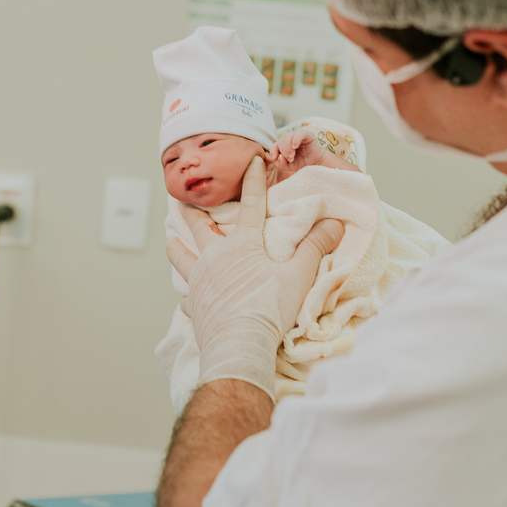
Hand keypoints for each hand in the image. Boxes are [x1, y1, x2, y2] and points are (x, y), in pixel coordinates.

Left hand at [166, 157, 343, 397]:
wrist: (238, 346)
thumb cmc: (269, 309)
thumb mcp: (299, 276)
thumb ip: (315, 247)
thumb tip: (334, 223)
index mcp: (242, 245)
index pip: (251, 203)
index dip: (253, 180)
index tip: (252, 160)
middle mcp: (215, 257)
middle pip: (201, 227)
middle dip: (195, 210)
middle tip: (186, 198)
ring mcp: (200, 280)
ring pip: (182, 257)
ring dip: (177, 246)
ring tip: (171, 240)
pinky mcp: (195, 304)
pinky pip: (186, 294)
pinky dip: (186, 291)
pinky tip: (186, 293)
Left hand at [269, 129, 323, 176]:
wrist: (317, 163)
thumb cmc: (303, 163)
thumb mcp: (290, 166)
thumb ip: (281, 164)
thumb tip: (278, 157)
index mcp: (284, 146)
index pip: (275, 145)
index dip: (273, 150)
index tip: (275, 157)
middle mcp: (290, 139)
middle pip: (281, 141)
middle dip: (284, 151)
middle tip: (290, 159)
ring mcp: (298, 136)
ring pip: (287, 136)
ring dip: (288, 147)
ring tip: (292, 156)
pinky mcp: (307, 134)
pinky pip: (299, 133)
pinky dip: (295, 139)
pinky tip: (295, 146)